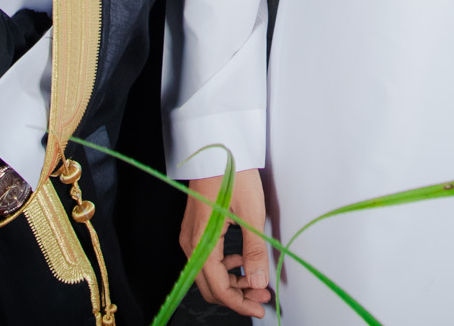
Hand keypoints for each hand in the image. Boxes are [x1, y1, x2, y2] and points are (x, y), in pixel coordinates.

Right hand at [180, 169, 271, 317]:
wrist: (217, 146)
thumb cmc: (232, 173)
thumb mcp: (250, 213)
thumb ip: (254, 250)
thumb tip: (257, 281)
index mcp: (202, 243)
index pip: (218, 288)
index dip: (239, 303)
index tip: (259, 308)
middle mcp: (190, 244)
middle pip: (210, 286)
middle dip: (237, 296)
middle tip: (262, 296)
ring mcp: (190, 236)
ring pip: (208, 274)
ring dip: (232, 282)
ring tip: (257, 280)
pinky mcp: (195, 229)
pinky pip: (206, 259)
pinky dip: (225, 266)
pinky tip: (241, 259)